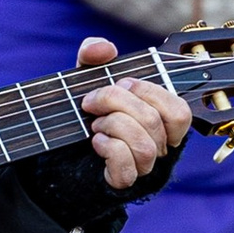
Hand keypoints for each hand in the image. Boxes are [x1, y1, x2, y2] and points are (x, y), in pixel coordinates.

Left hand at [75, 35, 191, 195]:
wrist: (54, 145)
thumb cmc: (83, 111)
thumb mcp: (87, 76)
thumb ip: (94, 54)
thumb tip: (105, 49)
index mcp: (160, 122)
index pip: (179, 111)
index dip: (148, 91)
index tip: (118, 83)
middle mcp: (158, 147)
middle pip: (155, 122)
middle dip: (117, 103)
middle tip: (91, 103)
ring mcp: (142, 168)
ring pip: (145, 146)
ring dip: (113, 126)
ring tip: (94, 124)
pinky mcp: (123, 183)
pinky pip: (127, 167)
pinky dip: (109, 148)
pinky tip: (96, 141)